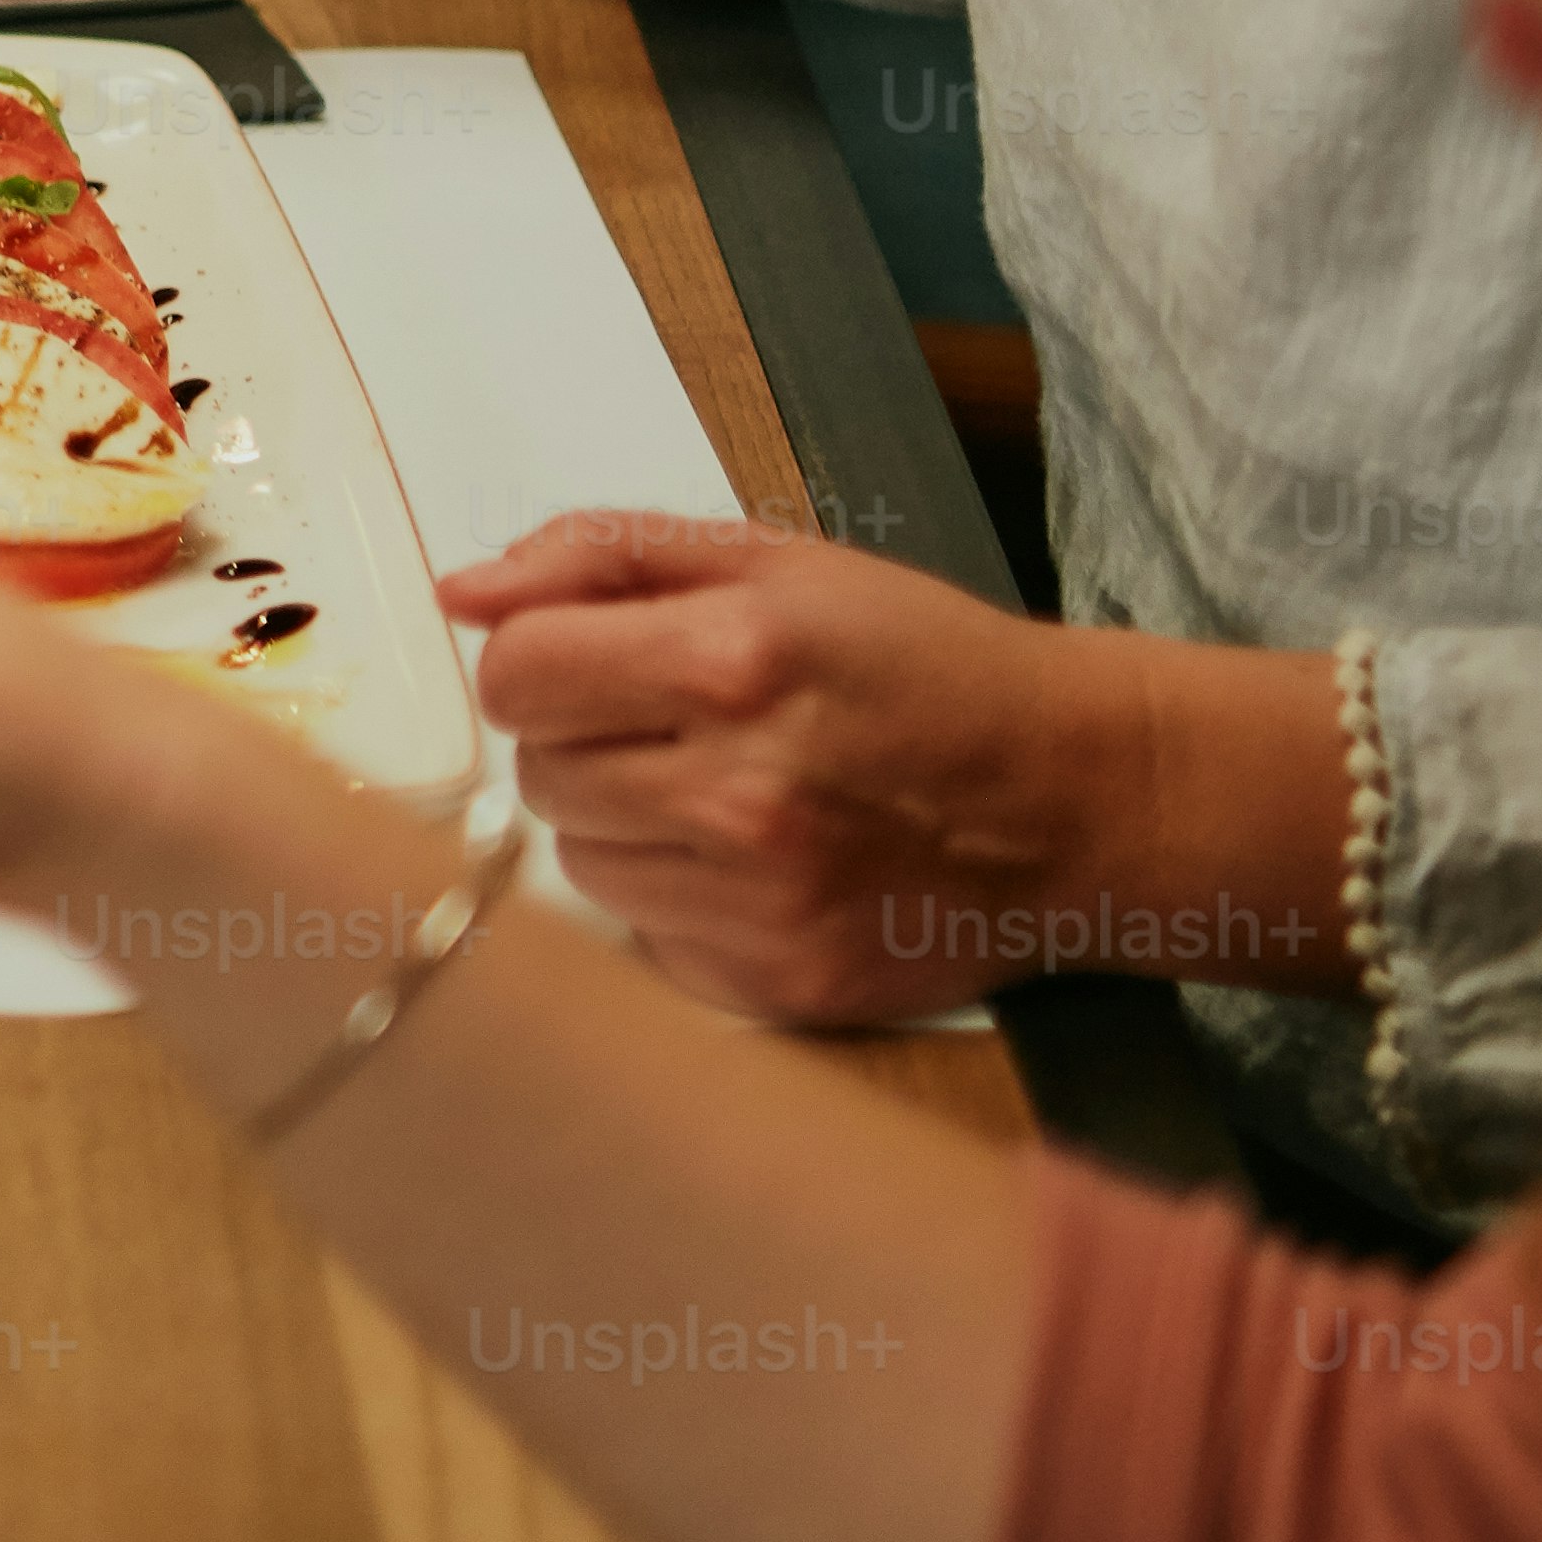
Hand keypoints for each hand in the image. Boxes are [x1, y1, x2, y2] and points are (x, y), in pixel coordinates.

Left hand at [438, 516, 1343, 1029]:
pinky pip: (645, 938)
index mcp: (732, 664)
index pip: (518, 675)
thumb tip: (464, 593)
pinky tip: (762, 866)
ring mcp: (761, 903)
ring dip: (629, 824)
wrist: (1078, 798)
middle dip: (591, 741)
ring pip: (582, 862)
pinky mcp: (778, 985)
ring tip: (734, 793)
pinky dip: (679, 902)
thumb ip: (602, 556)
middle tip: (690, 728)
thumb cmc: (926, 666)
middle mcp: (740, 794)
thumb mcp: (775, 563)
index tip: (601, 664)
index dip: (545, 663)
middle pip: (541, 772)